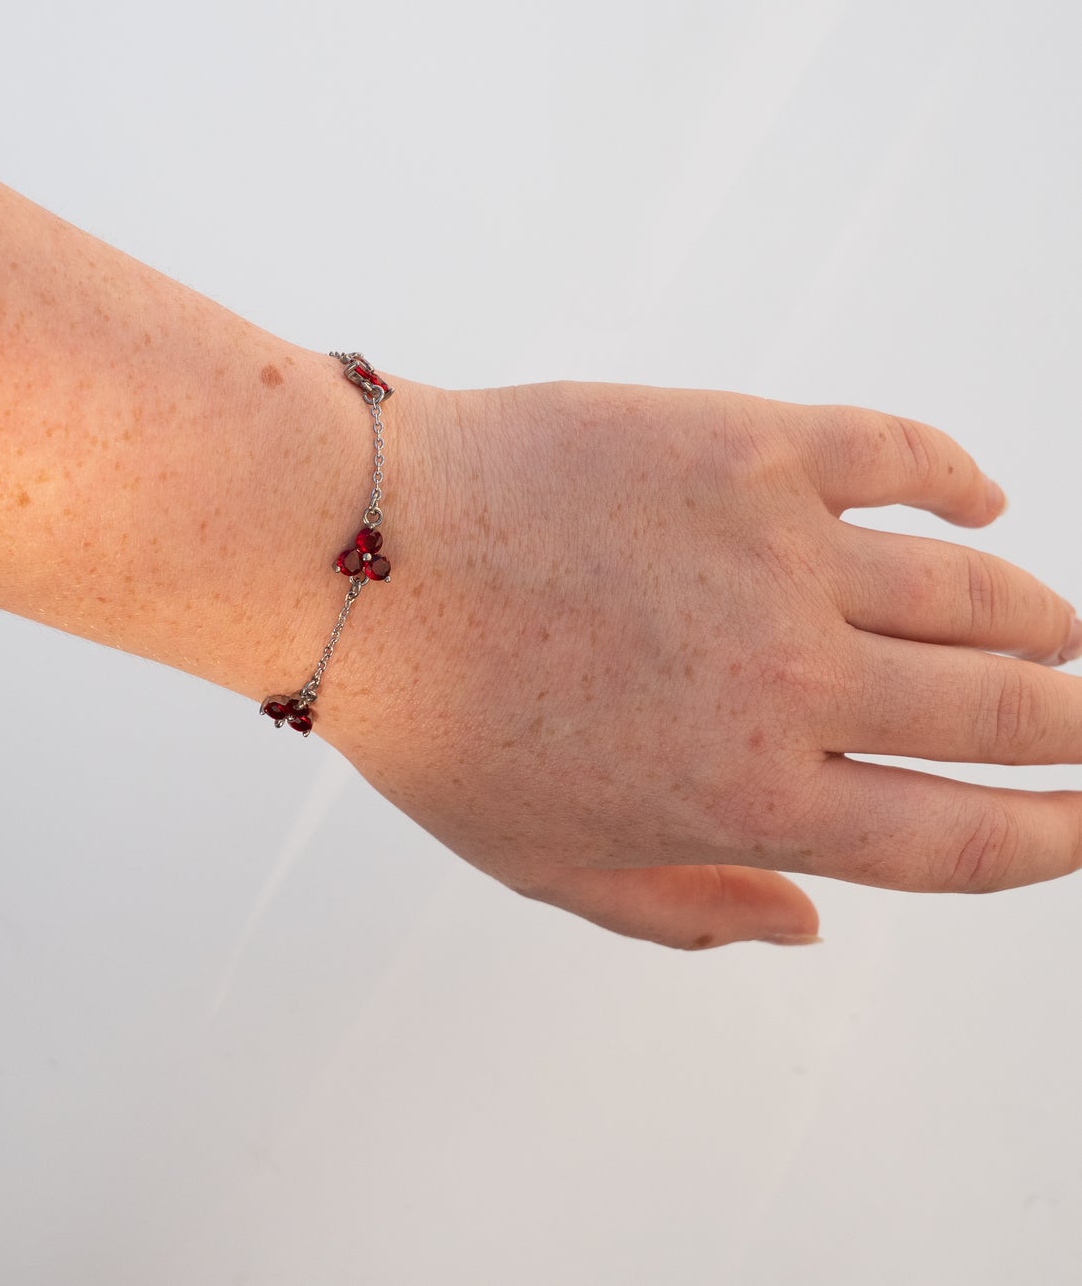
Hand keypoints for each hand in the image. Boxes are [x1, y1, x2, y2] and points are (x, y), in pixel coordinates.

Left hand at [322, 381, 1081, 949]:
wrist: (361, 560)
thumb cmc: (436, 721)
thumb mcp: (545, 861)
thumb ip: (685, 909)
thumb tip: (808, 927)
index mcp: (748, 798)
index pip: (959, 839)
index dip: (1051, 837)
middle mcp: (790, 681)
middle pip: (998, 713)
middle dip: (1071, 726)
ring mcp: (777, 551)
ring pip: (972, 589)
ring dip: (1034, 616)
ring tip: (1053, 628)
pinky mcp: (745, 444)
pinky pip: (899, 454)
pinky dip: (960, 480)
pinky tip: (982, 504)